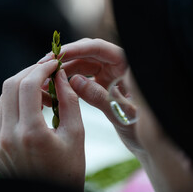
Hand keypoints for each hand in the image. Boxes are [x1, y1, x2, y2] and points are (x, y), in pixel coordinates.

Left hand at [0, 60, 84, 190]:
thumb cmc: (68, 168)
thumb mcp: (75, 133)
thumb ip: (68, 99)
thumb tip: (59, 74)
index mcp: (31, 134)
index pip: (28, 85)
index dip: (41, 68)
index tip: (53, 63)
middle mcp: (7, 137)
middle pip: (11, 86)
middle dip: (30, 72)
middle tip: (48, 72)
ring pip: (4, 97)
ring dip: (23, 87)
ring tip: (44, 94)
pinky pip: (0, 112)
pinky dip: (15, 102)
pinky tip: (32, 108)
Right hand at [39, 38, 142, 152]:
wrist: (148, 144)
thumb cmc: (142, 128)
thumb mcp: (122, 113)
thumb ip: (99, 96)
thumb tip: (74, 80)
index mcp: (127, 65)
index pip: (99, 48)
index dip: (76, 49)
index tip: (56, 55)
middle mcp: (117, 66)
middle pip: (87, 53)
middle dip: (65, 58)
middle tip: (44, 65)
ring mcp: (109, 74)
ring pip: (82, 65)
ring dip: (64, 70)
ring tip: (45, 78)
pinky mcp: (102, 85)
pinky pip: (82, 77)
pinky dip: (69, 81)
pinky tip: (56, 86)